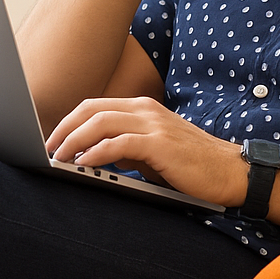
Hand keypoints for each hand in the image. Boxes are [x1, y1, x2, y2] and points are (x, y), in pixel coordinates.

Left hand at [46, 97, 248, 206]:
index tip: (52, 139)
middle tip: (47, 148)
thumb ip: (125, 148)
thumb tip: (90, 155)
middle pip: (91, 109)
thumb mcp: (152, 152)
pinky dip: (96, 152)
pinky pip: (119, 143)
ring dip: (74, 139)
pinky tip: (84, 162)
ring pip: (100, 122)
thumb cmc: (192, 166)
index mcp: (142, 108)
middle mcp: (145, 110)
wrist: (232, 172)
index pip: (95, 106)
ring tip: (59, 157)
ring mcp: (153, 124)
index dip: (69, 121)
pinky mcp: (160, 144)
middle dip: (63, 128)